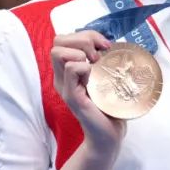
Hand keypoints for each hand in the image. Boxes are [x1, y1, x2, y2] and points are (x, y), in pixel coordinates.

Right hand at [51, 31, 125, 153]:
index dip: (86, 35)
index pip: (64, 39)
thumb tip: (111, 42)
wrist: (109, 135)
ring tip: (96, 64)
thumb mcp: (106, 77)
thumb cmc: (110, 106)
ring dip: (81, 51)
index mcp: (68, 70)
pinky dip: (83, 66)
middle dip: (83, 38)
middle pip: (58, 41)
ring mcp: (65, 86)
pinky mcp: (72, 97)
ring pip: (58, 52)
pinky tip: (94, 75)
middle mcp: (62, 77)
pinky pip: (70, 69)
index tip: (105, 46)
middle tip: (100, 54)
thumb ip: (103, 61)